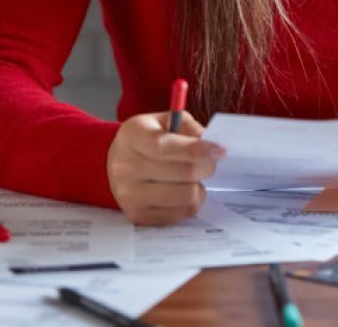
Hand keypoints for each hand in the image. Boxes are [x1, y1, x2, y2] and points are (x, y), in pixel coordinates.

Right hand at [105, 111, 224, 225]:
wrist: (117, 164)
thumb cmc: (147, 139)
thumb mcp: (165, 121)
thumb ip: (189, 128)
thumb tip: (213, 145)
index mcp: (132, 137)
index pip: (164, 147)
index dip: (196, 150)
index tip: (220, 151)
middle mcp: (125, 167)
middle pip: (182, 173)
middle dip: (206, 167)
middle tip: (210, 161)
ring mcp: (129, 195)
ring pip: (186, 196)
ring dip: (198, 186)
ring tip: (192, 178)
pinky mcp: (138, 216)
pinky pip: (181, 214)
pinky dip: (190, 203)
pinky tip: (183, 190)